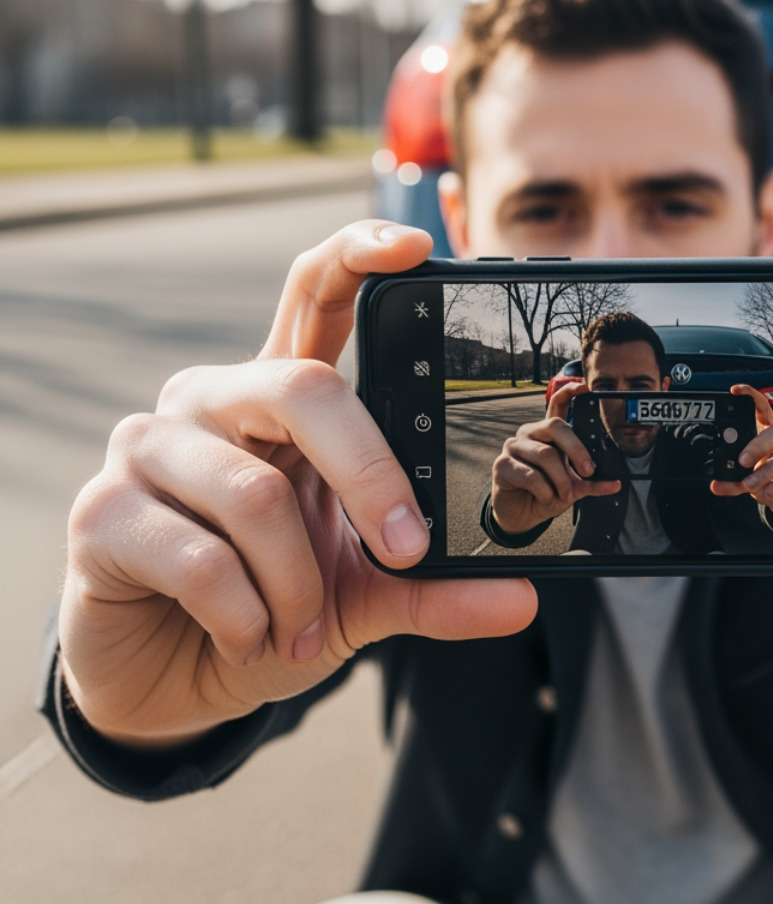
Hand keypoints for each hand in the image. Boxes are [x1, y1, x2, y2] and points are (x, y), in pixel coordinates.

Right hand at [60, 221, 538, 748]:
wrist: (172, 677)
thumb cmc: (270, 608)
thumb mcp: (365, 595)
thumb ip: (434, 587)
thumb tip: (520, 599)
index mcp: (280, 400)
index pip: (316, 295)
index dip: (358, 255)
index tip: (413, 246)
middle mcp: (212, 400)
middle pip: (304, 388)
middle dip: (370, 476)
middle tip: (404, 549)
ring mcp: (147, 447)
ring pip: (255, 495)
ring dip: (298, 585)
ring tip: (295, 627)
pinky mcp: (99, 512)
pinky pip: (202, 560)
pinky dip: (245, 616)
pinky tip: (243, 635)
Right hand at [489, 382, 622, 534]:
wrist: (522, 516)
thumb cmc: (547, 494)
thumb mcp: (573, 488)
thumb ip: (591, 482)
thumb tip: (615, 483)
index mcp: (549, 433)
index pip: (558, 403)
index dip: (571, 391)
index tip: (587, 387)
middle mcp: (530, 433)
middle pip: (555, 426)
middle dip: (576, 449)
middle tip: (589, 471)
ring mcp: (513, 446)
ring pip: (546, 455)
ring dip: (561, 480)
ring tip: (565, 495)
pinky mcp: (502, 464)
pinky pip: (531, 475)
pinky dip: (545, 491)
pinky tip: (546, 498)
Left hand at [710, 384, 772, 526]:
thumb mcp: (751, 483)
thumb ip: (734, 482)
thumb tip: (716, 485)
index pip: (766, 409)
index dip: (752, 397)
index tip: (736, 391)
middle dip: (758, 445)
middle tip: (742, 461)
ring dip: (767, 472)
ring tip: (752, 485)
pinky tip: (769, 492)